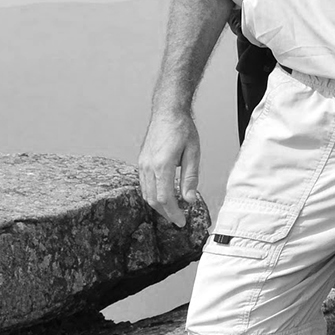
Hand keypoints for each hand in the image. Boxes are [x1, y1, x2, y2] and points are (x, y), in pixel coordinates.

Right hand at [137, 108, 200, 226]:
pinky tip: (163, 197)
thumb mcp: (193, 153)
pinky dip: (153, 195)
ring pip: (146, 194)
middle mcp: (148, 166)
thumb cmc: (182, 129)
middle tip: (178, 220)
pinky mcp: (141, 162)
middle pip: (153, 199)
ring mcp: (142, 164)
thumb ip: (190, 178)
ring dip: (158, 206)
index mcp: (162, 164)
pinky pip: (144, 185)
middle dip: (166, 213)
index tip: (181, 222)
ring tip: (172, 211)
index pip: (165, 198)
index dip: (173, 213)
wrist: (168, 112)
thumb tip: (189, 200)